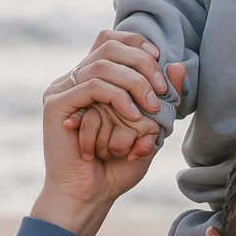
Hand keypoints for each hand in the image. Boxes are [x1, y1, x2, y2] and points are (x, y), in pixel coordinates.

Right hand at [35, 31, 183, 235]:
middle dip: (142, 64)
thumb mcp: (150, 128)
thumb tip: (180, 65)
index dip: (137, 43)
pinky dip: (118, 97)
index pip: (110, 40)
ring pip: (102, 64)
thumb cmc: (116, 166)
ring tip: (151, 107)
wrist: (89, 195)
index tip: (160, 64)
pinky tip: (132, 115)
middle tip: (161, 91)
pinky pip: (92, 86)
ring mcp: (62, 90)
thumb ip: (164, 99)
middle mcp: (73, 80)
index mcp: (91, 80)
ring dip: (134, 83)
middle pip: (108, 46)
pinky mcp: (56, 105)